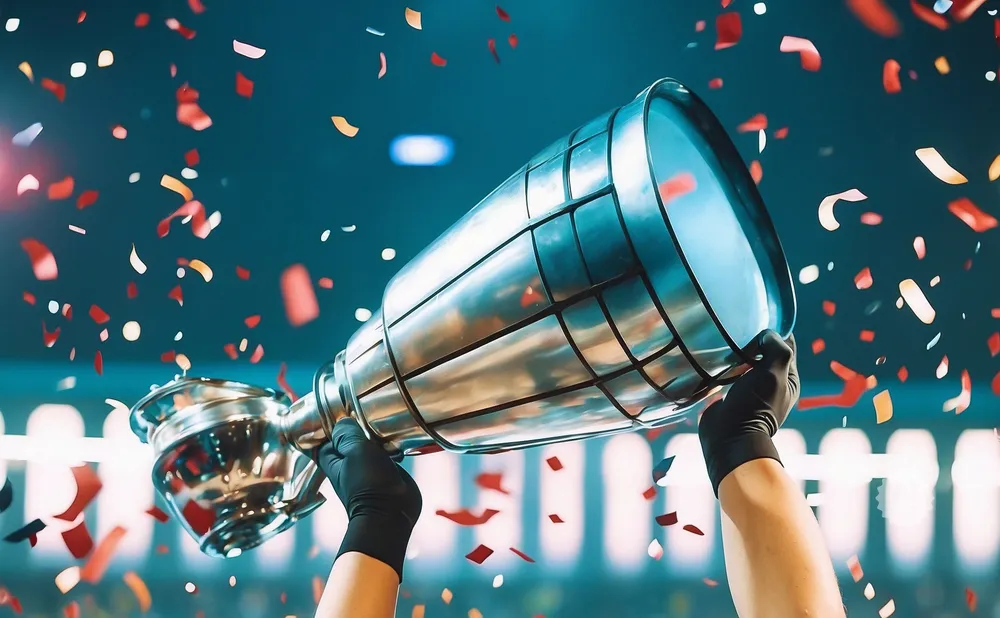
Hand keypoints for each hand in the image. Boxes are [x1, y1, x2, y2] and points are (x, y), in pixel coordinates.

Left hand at [315, 418, 421, 581]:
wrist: (392, 513)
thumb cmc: (368, 486)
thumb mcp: (355, 453)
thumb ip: (348, 435)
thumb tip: (342, 421)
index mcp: (332, 461)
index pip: (322, 438)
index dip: (326, 424)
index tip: (333, 406)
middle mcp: (347, 464)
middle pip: (346, 438)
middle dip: (352, 425)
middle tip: (361, 405)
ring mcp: (367, 468)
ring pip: (366, 444)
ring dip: (372, 433)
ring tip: (380, 416)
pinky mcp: (385, 471)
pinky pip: (384, 452)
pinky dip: (388, 443)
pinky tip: (395, 434)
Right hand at [698, 330, 798, 494]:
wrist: (728, 436)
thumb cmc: (755, 406)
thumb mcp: (774, 374)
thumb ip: (776, 349)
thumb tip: (766, 334)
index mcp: (789, 379)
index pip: (787, 345)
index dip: (776, 330)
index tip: (760, 317)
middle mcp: (772, 384)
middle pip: (766, 352)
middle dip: (755, 340)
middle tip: (739, 327)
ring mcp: (751, 389)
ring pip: (747, 361)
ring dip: (739, 351)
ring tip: (726, 340)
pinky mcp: (732, 394)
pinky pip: (731, 372)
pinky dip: (726, 363)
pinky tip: (717, 357)